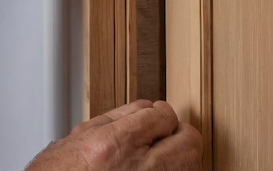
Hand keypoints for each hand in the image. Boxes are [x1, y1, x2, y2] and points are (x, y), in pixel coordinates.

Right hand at [28, 100, 201, 169]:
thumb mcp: (82, 136)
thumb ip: (118, 117)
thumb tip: (146, 107)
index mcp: (117, 143)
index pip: (165, 115)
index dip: (160, 113)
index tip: (155, 117)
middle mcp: (139, 169)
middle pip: (189, 141)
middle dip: (178, 133)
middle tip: (166, 134)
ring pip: (190, 165)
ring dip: (179, 156)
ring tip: (160, 154)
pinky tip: (154, 168)